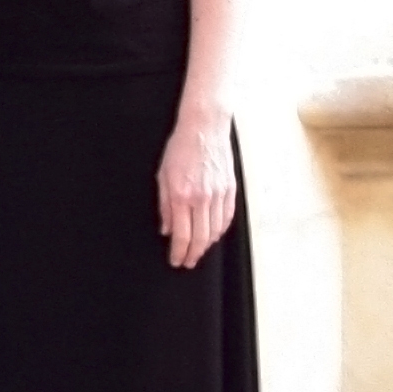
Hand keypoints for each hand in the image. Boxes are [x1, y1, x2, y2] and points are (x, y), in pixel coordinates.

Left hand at [157, 108, 236, 269]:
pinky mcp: (230, 189)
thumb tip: (165, 229)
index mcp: (181, 195)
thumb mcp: (162, 176)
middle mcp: (202, 198)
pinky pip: (227, 217)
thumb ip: (163, 205)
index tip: (175, 260)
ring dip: (206, 246)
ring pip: (215, 230)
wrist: (204, 128)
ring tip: (198, 252)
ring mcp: (218, 194)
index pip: (182, 234)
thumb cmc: (180, 148)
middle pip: (200, 238)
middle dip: (193, 254)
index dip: (178, 252)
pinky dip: (220, 230)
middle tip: (187, 262)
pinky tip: (213, 235)